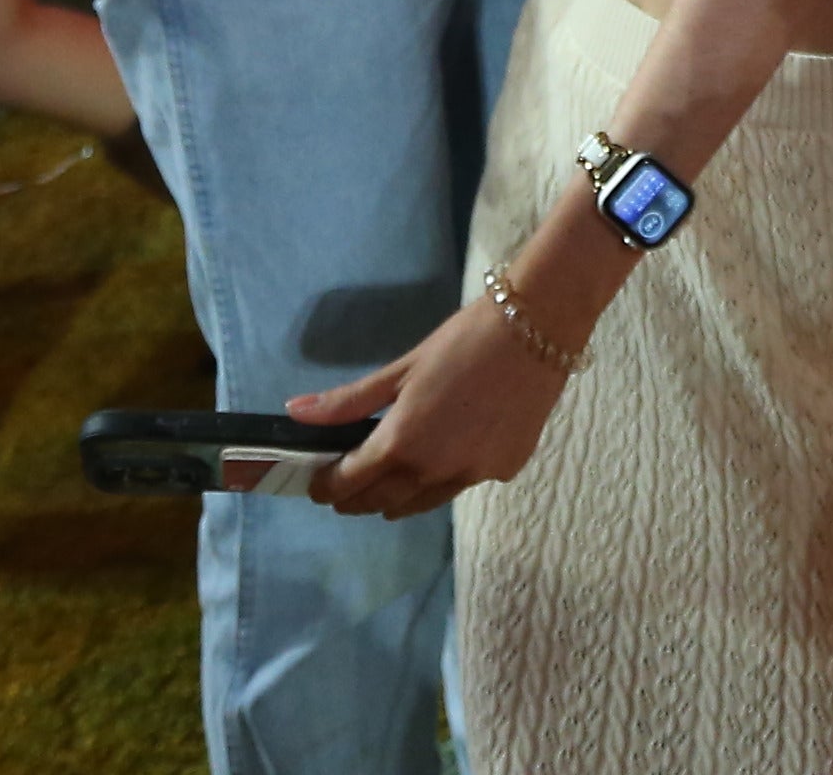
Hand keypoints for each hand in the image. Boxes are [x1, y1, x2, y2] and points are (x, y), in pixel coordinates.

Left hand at [291, 275, 618, 521]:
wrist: (537, 329)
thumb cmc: (464, 340)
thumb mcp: (402, 368)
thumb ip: (348, 400)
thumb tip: (294, 412)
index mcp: (401, 443)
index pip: (349, 483)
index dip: (326, 486)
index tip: (317, 482)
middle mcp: (434, 471)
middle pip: (381, 502)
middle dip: (357, 498)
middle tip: (347, 484)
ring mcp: (472, 476)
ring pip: (422, 503)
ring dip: (398, 496)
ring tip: (390, 478)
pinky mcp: (504, 470)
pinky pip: (463, 483)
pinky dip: (447, 475)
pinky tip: (450, 449)